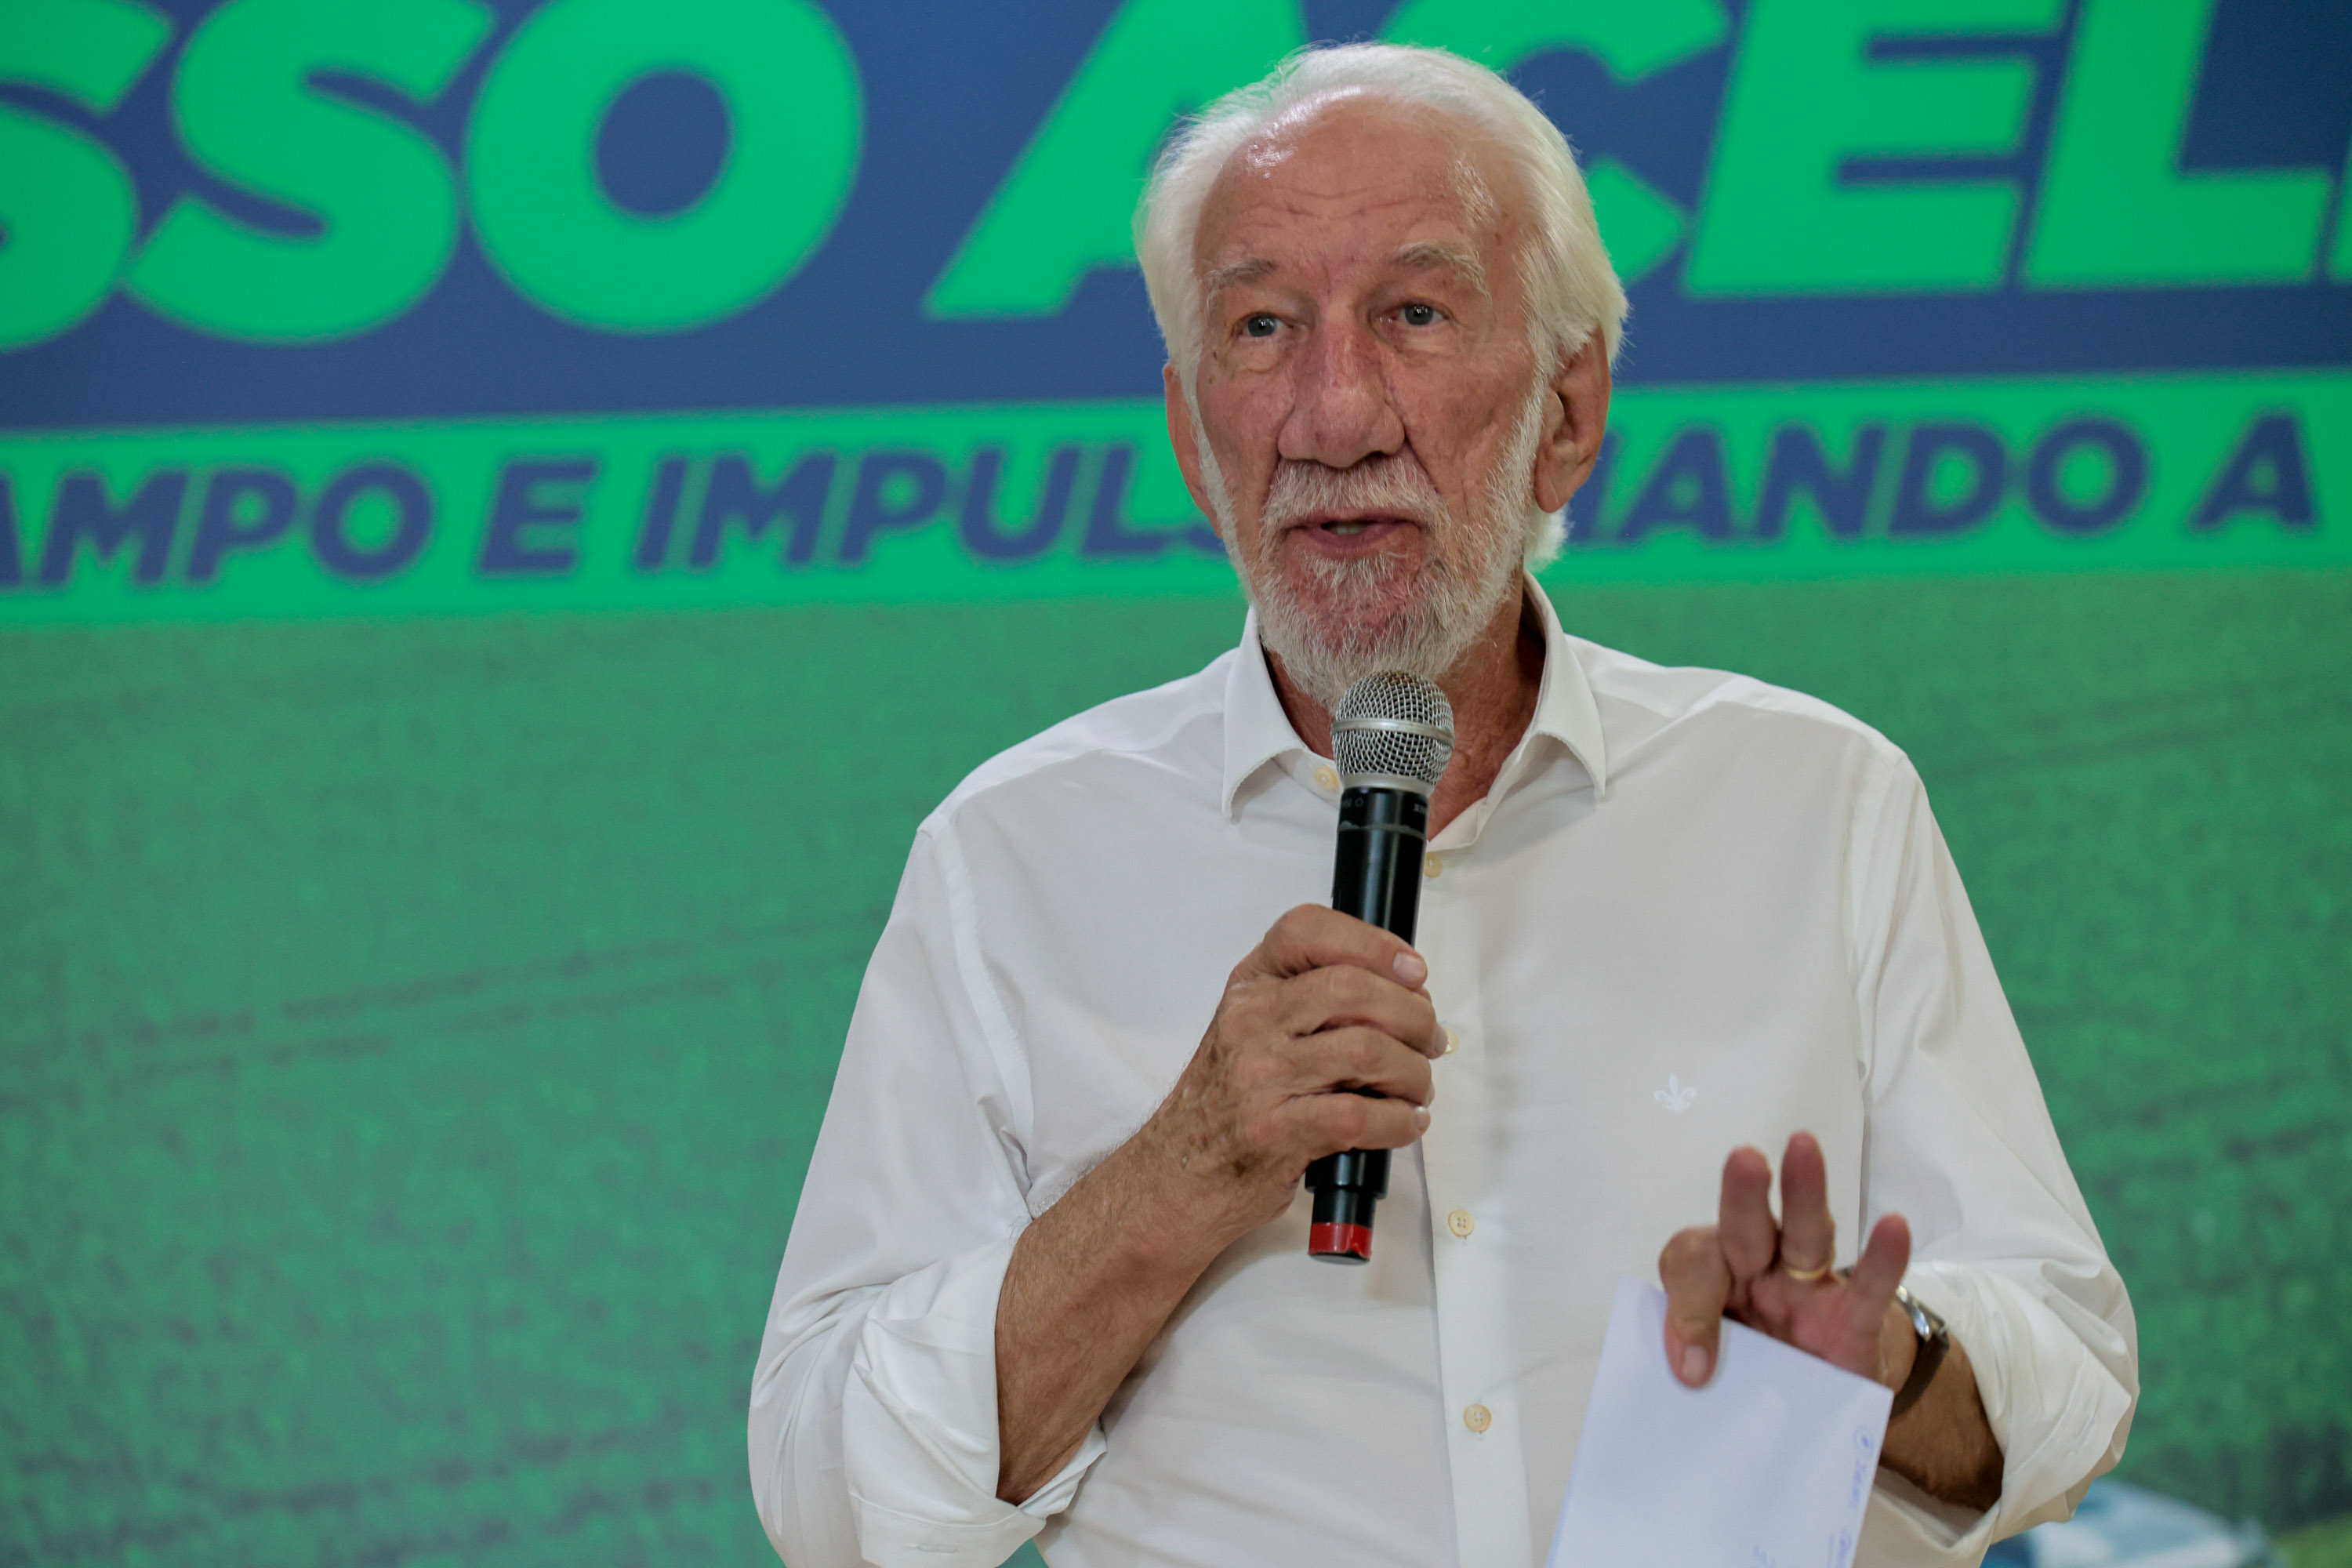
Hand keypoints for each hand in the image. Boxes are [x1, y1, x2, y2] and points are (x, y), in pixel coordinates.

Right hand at [1139, 904, 1443, 1247]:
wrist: (1176, 1176)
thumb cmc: (1227, 1105)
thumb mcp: (1253, 1032)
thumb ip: (1311, 1004)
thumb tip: (1403, 997)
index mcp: (1250, 986)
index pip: (1308, 930)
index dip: (1373, 944)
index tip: (1413, 972)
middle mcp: (1250, 1021)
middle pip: (1352, 988)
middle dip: (1413, 1015)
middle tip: (1429, 1041)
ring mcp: (1260, 1076)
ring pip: (1365, 1049)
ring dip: (1412, 1072)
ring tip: (1417, 1088)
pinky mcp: (1276, 1131)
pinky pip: (1359, 1115)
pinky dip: (1400, 1121)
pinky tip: (1405, 1123)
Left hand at [1658, 1133, 1914, 1390]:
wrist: (1811, 1401)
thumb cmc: (1750, 1368)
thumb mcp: (1711, 1363)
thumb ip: (1699, 1350)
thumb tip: (1692, 1371)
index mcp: (1714, 1275)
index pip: (1692, 1261)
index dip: (1687, 1307)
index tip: (1691, 1369)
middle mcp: (1759, 1267)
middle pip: (1746, 1224)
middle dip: (1743, 1194)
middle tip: (1744, 1158)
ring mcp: (1808, 1288)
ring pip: (1805, 1234)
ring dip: (1804, 1193)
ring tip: (1802, 1147)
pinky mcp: (1854, 1319)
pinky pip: (1868, 1286)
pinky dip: (1882, 1259)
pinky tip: (1893, 1226)